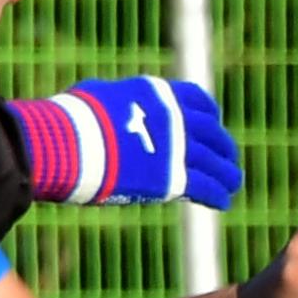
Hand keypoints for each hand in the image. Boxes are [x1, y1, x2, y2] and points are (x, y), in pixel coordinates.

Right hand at [13, 73, 237, 208]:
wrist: (65, 144)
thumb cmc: (68, 121)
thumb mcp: (97, 98)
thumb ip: (116, 102)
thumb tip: (105, 101)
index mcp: (158, 94)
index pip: (197, 99)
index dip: (208, 115)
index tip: (211, 125)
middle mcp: (175, 118)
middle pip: (212, 133)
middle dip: (222, 147)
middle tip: (226, 159)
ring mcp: (177, 148)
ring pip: (216, 163)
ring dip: (227, 174)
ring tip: (232, 184)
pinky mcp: (174, 178)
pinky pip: (207, 187)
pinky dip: (217, 195)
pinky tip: (222, 203)